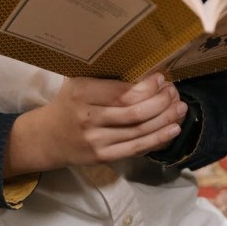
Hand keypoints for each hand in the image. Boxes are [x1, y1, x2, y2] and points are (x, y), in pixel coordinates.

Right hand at [4, 73, 187, 176]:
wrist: (47, 137)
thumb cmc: (68, 102)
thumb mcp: (78, 82)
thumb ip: (104, 77)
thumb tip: (143, 68)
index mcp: (81, 93)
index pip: (121, 93)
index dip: (146, 87)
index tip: (161, 78)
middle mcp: (88, 118)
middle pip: (134, 113)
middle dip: (161, 102)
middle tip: (174, 92)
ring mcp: (96, 140)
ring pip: (138, 131)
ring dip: (164, 120)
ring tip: (180, 108)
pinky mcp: (102, 157)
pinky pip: (135, 148)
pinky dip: (157, 139)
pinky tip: (173, 129)